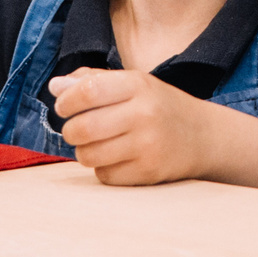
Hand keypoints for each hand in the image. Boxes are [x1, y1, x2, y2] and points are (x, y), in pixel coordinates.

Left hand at [48, 67, 219, 185]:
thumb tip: (55, 87)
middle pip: (82, 127)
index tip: (63, 106)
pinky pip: (105, 175)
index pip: (87, 91)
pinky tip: (116, 158)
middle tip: (76, 129)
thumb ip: (92, 81)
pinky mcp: (148, 172)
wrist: (202, 137)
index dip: (66, 101)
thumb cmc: (158, 106)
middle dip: (70, 130)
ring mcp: (147, 145)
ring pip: (89, 155)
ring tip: (95, 144)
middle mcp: (144, 113)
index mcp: (138, 85)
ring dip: (83, 151)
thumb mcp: (132, 83)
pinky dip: (103, 168)